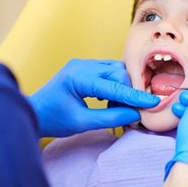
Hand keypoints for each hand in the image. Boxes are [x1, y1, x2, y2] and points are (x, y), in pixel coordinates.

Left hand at [29, 59, 158, 136]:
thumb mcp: (82, 123)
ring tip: (117, 106)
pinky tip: (108, 99)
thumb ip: (110, 118)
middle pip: (118, 72)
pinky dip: (114, 84)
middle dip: (128, 90)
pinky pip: (108, 71)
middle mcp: (82, 65)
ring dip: (122, 86)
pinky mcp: (85, 66)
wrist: (34, 111)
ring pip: (115, 69)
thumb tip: (135, 115)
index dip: (134, 95)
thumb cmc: (53, 119)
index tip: (153, 102)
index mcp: (78, 77)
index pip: (114, 85)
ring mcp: (83, 63)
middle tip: (131, 112)